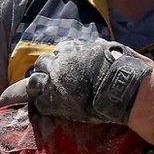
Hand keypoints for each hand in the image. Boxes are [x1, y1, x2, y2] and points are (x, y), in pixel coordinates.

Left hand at [25, 39, 152, 123]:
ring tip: (41, 94)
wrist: (120, 87)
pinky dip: (41, 105)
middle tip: (50, 79)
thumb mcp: (110, 49)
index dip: (61, 58)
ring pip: (33, 82)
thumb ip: (98, 47)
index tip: (64, 64)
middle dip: (45, 70)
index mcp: (73, 50)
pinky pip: (38, 103)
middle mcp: (60, 64)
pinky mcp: (53, 101)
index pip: (59, 50)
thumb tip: (97, 44)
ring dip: (37, 87)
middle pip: (41, 63)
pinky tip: (47, 109)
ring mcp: (54, 82)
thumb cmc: (120, 67)